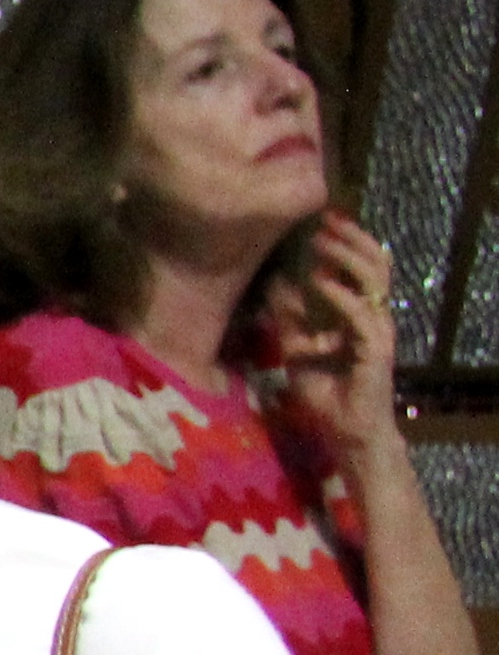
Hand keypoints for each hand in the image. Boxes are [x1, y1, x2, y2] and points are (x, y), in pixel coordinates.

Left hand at [254, 215, 403, 435]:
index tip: (321, 224)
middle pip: (375, 266)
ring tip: (323, 243)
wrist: (345, 432)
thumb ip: (290, 320)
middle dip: (351, 240)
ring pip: (374, 282)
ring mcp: (379, 331)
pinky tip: (319, 283)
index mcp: (360, 315)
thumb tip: (277, 285)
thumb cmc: (325, 393)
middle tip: (326, 222)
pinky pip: (361, 315)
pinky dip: (340, 296)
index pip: (362, 269)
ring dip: (346, 259)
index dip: (346, 244)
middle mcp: (374, 317)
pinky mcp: (377, 349)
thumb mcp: (296, 349)